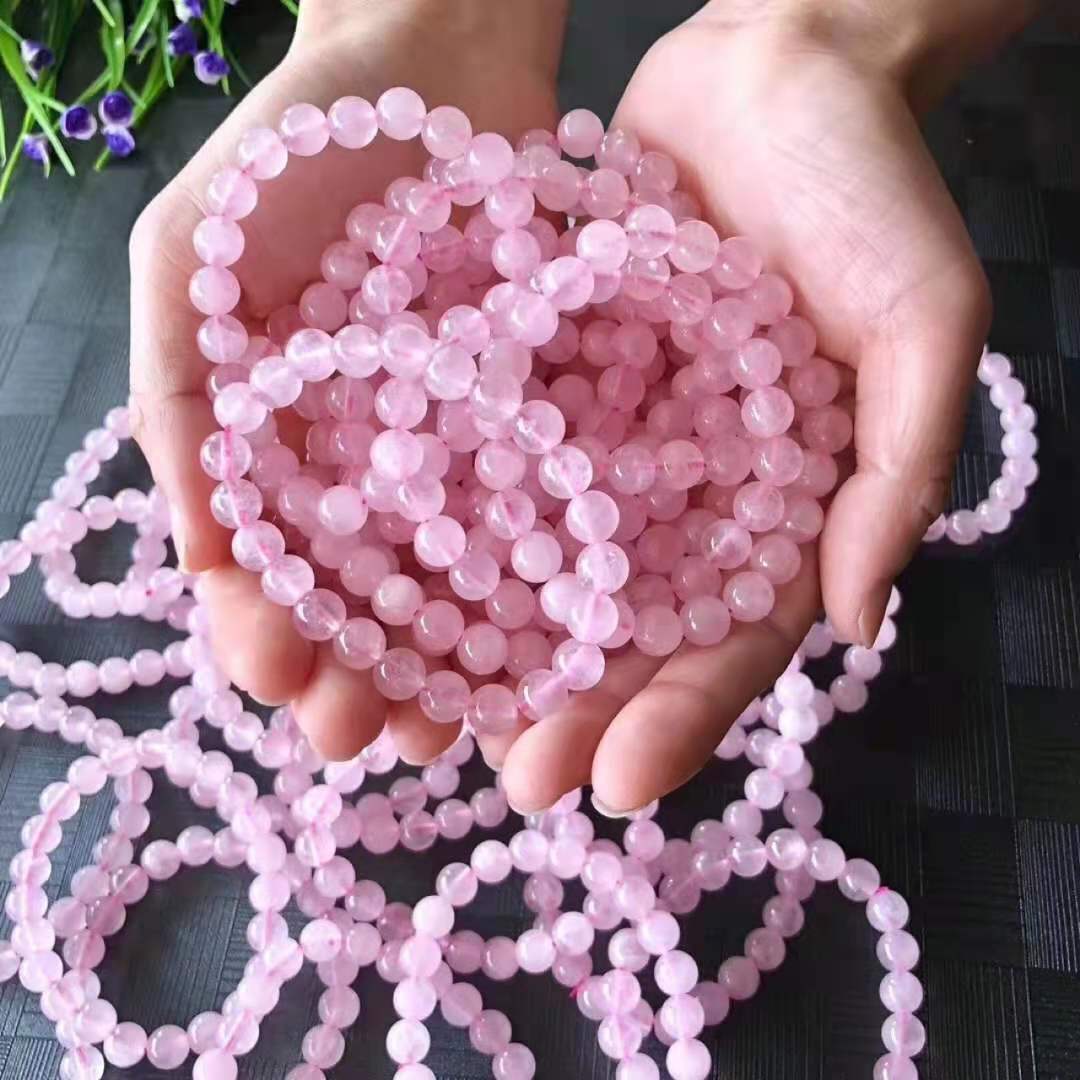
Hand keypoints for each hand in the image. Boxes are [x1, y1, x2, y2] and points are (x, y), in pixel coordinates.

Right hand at [129, 0, 560, 759]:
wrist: (424, 66)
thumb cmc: (288, 160)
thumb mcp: (189, 268)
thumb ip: (178, 403)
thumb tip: (196, 556)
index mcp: (267, 451)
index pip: (257, 574)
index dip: (262, 635)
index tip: (279, 678)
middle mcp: (358, 471)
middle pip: (353, 603)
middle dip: (353, 676)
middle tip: (365, 734)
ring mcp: (447, 455)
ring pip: (444, 586)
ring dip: (441, 664)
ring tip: (447, 727)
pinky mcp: (530, 426)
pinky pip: (529, 519)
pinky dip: (529, 585)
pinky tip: (534, 645)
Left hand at [496, 1, 1004, 812]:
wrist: (775, 68)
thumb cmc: (868, 189)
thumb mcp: (921, 322)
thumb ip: (897, 472)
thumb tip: (857, 624)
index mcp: (777, 508)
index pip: (733, 639)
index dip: (682, 715)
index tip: (619, 782)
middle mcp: (681, 495)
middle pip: (622, 628)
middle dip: (568, 707)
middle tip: (509, 777)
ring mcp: (606, 443)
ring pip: (539, 566)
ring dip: (484, 646)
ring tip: (425, 719)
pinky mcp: (542, 379)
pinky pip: (489, 462)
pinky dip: (441, 522)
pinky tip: (384, 583)